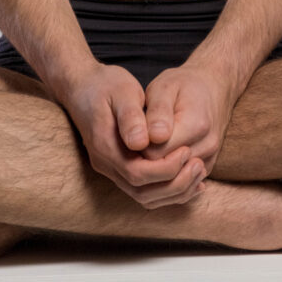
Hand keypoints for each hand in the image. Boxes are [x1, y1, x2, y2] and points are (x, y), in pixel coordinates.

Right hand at [63, 62, 206, 209]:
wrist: (83, 86)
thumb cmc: (105, 84)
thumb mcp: (121, 91)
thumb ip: (130, 116)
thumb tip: (141, 143)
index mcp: (105, 146)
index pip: (138, 174)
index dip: (166, 168)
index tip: (187, 151)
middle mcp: (106, 163)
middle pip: (142, 192)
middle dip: (174, 184)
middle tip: (199, 165)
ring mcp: (111, 168)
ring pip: (143, 196)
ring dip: (173, 190)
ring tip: (198, 172)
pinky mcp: (119, 166)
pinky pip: (143, 188)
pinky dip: (167, 188)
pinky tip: (188, 177)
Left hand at [139, 63, 235, 181]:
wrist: (214, 87)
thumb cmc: (185, 84)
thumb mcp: (166, 86)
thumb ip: (158, 112)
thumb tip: (152, 138)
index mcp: (195, 125)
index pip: (154, 154)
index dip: (136, 148)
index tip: (131, 134)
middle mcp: (206, 146)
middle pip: (164, 173)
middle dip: (143, 163)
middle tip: (135, 143)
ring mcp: (209, 158)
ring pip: (172, 183)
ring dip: (154, 173)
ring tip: (145, 150)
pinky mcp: (208, 166)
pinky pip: (182, 185)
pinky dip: (166, 179)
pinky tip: (157, 160)